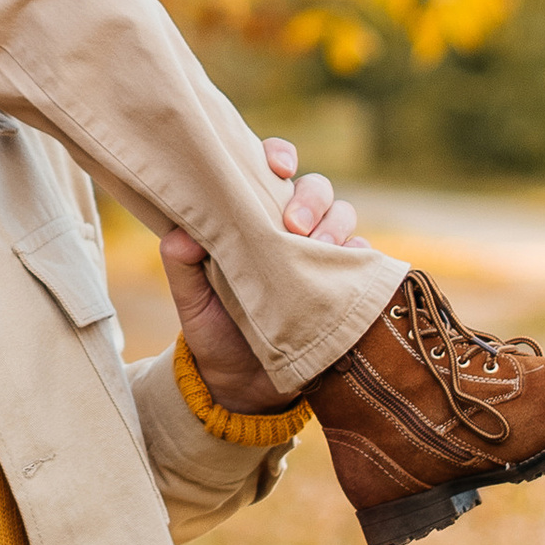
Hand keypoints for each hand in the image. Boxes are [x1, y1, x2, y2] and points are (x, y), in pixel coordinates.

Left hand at [162, 139, 364, 414]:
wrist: (242, 388)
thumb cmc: (213, 332)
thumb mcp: (189, 301)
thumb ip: (180, 265)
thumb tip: (182, 236)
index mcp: (252, 218)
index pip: (269, 172)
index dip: (279, 157)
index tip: (278, 166)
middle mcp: (290, 230)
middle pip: (316, 189)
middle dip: (310, 198)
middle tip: (293, 224)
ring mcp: (320, 256)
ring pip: (344, 216)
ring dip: (334, 225)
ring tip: (314, 247)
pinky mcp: (343, 285)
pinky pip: (363, 259)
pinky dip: (358, 256)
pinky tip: (346, 265)